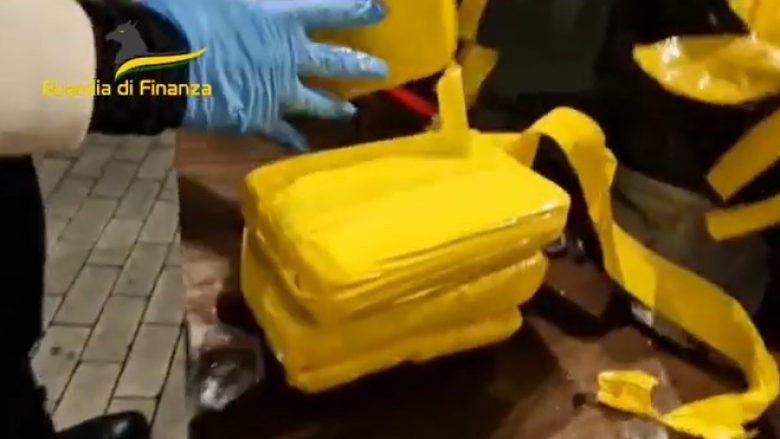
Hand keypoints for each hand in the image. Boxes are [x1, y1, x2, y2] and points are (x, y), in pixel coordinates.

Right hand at [141, 0, 387, 150]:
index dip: (357, 10)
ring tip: (351, 112)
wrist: (165, 62)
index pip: (331, 11)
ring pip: (316, 102)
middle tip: (381, 72)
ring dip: (335, 107)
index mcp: (281, 19)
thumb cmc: (188, 13)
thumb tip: (257, 4)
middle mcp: (289, 57)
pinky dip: (293, 140)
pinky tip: (304, 147)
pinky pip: (282, 133)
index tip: (381, 10)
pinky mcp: (259, 119)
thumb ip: (249, 3)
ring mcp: (278, 92)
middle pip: (334, 63)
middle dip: (361, 66)